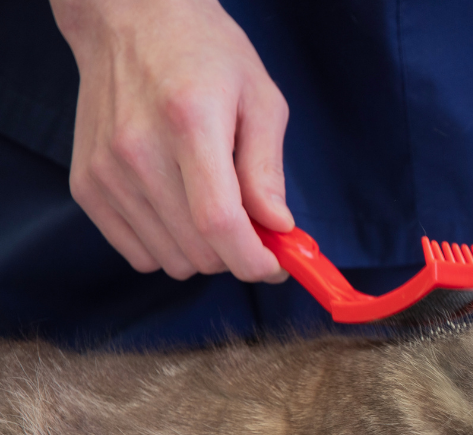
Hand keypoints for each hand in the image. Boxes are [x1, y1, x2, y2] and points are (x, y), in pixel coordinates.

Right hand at [51, 0, 291, 281]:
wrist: (130, 22)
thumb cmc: (205, 55)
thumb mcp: (260, 100)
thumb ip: (268, 169)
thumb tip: (278, 227)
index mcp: (189, 123)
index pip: (218, 222)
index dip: (253, 259)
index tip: (276, 264)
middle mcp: (138, 151)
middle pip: (198, 250)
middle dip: (237, 254)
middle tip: (253, 226)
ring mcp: (106, 172)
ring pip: (170, 261)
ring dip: (204, 252)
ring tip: (214, 208)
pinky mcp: (86, 186)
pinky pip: (138, 254)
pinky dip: (169, 247)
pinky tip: (181, 210)